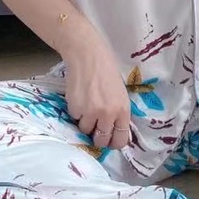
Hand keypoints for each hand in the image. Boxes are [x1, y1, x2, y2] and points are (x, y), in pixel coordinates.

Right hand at [61, 33, 131, 150]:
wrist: (88, 56)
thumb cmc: (107, 71)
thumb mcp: (120, 94)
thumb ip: (118, 113)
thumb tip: (114, 131)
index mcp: (123, 110)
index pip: (120, 140)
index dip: (114, 143)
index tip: (109, 141)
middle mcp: (108, 114)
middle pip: (102, 140)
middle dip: (98, 137)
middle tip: (95, 129)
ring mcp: (91, 113)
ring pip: (85, 131)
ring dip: (85, 123)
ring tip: (87, 107)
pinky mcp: (75, 108)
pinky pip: (75, 119)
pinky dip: (76, 112)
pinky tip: (79, 98)